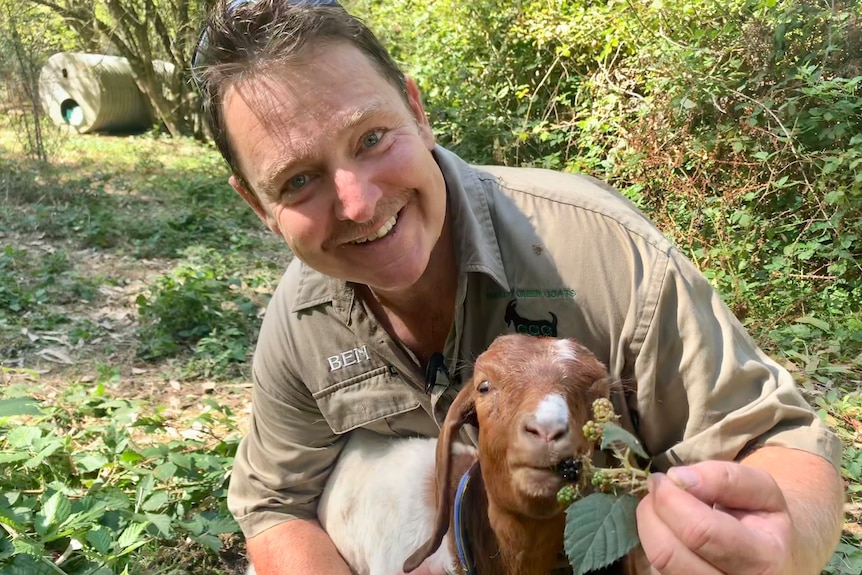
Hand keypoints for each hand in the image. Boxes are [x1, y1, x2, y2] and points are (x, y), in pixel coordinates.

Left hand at [636, 461, 794, 573]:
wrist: (775, 556)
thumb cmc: (765, 519)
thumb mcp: (762, 490)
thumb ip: (725, 478)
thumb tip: (678, 478)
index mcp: (763, 560)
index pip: (700, 532)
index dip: (672, 499)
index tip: (668, 478)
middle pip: (668, 552)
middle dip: (653, 511)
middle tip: (659, 487)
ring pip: (657, 562)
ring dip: (650, 525)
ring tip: (665, 506)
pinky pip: (655, 568)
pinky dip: (656, 541)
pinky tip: (671, 529)